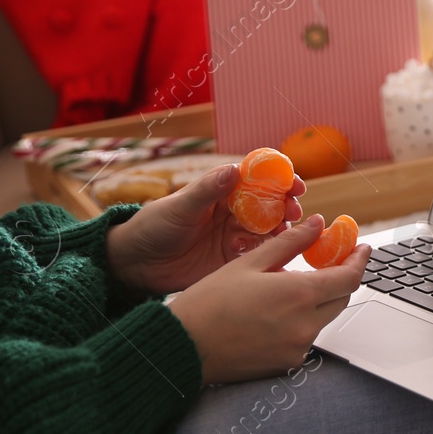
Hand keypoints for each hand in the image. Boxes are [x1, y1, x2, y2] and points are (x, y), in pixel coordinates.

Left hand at [106, 164, 307, 295]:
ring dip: (280, 230)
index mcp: (222, 190)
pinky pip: (258, 254)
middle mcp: (233, 210)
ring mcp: (235, 234)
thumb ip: (209, 190)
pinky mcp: (233, 259)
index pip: (258, 178)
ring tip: (284, 234)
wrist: (137, 263)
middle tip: (294, 212)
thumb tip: (235, 170)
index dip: (280, 179)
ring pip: (268, 230)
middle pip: (270, 204)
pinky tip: (263, 253)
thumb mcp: (181, 206)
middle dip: (286, 206)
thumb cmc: (154, 225)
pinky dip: (267, 253)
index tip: (295, 184)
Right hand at [167, 216, 369, 383]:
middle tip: (333, 261)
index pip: (349, 278)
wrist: (182, 349)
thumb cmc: (208, 303)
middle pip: (341, 298)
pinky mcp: (287, 364)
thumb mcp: (249, 264)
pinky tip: (278, 312)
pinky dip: (302, 321)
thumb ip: (290, 243)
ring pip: (324, 318)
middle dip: (341, 278)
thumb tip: (318, 224)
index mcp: (298, 295)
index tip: (362, 248)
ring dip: (319, 300)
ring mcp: (297, 348)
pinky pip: (306, 337)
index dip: (359, 261)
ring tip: (294, 285)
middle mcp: (304, 325)